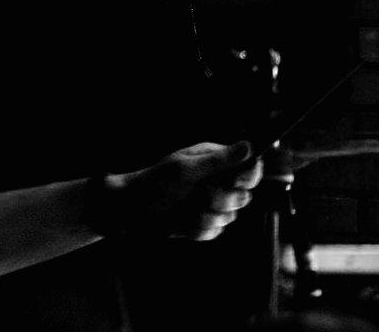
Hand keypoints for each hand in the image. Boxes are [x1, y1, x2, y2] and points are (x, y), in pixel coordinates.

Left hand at [97, 141, 262, 240]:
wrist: (129, 212)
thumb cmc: (154, 184)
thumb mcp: (186, 169)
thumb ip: (219, 161)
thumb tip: (249, 146)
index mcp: (214, 160)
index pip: (248, 167)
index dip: (248, 176)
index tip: (237, 181)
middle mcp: (216, 180)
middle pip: (242, 195)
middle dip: (220, 199)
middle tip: (200, 193)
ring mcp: (210, 203)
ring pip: (229, 216)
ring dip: (205, 216)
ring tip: (185, 209)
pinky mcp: (203, 224)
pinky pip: (215, 232)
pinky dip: (198, 230)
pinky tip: (181, 223)